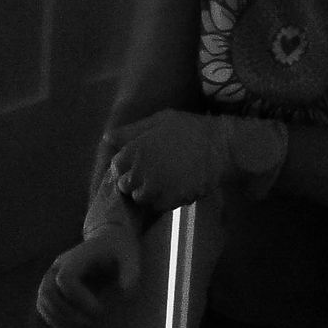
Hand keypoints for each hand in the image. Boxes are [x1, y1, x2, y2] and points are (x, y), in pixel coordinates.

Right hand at [36, 226, 143, 327]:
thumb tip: (126, 295)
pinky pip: (44, 306)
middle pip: (48, 290)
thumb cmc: (119, 250)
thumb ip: (131, 272)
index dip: (79, 298)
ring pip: (43, 300)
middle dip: (67, 312)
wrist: (107, 241)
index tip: (100, 310)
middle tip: (89, 324)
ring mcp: (52, 276)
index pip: (66, 278)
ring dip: (59, 320)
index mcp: (76, 256)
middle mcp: (59, 265)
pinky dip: (55, 320)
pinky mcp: (52, 287)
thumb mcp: (130, 256)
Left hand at [106, 108, 232, 207]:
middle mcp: (140, 171)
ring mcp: (155, 188)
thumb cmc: (189, 129)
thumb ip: (131, 131)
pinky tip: (172, 189)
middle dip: (133, 181)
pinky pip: (157, 206)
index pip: (116, 166)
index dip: (125, 166)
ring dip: (146, 193)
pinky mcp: (171, 200)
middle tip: (149, 175)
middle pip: (125, 185)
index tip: (135, 164)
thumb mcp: (158, 121)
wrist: (220, 147)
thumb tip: (107, 138)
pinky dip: (161, 201)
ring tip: (161, 183)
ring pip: (140, 198)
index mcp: (135, 150)